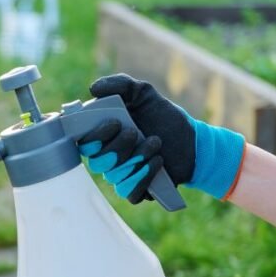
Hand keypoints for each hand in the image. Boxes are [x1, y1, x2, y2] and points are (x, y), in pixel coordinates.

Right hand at [77, 74, 245, 200]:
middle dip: (118, 146)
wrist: (191, 141)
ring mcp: (120, 177)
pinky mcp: (135, 191)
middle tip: (135, 132)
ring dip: (137, 156)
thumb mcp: (144, 94)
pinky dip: (144, 175)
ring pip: (115, 175)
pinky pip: (129, 191)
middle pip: (97, 162)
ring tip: (156, 142)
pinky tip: (158, 161)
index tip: (115, 123)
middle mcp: (107, 159)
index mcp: (103, 138)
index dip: (95, 136)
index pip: (84, 144)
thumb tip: (93, 89)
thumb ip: (120, 85)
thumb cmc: (163, 117)